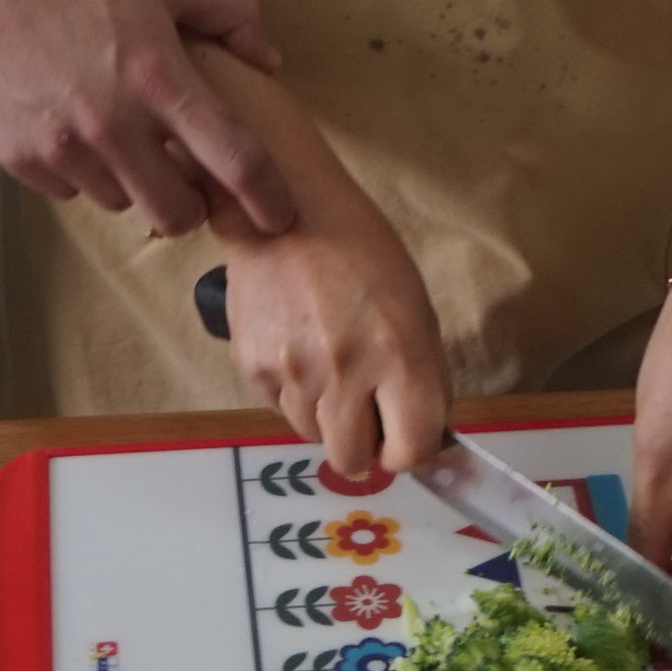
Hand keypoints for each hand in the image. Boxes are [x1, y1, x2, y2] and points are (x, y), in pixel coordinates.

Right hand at [0, 0, 292, 235]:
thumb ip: (228, 13)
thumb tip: (268, 58)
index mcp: (158, 78)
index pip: (234, 159)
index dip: (267, 197)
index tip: (280, 214)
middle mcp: (112, 124)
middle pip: (176, 212)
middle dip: (192, 203)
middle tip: (188, 176)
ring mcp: (62, 146)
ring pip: (119, 202)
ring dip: (132, 181)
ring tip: (120, 133)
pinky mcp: (19, 157)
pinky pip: (68, 190)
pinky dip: (81, 171)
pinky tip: (74, 126)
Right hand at [218, 216, 452, 485]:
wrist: (282, 209)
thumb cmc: (362, 252)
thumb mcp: (415, 307)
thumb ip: (419, 375)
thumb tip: (415, 434)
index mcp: (401, 354)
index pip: (412, 449)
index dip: (411, 451)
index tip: (405, 436)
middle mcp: (346, 372)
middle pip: (352, 460)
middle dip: (363, 444)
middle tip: (364, 410)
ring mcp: (293, 373)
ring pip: (312, 436)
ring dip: (325, 416)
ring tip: (326, 363)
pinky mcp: (252, 368)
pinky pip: (279, 408)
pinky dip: (293, 392)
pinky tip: (297, 348)